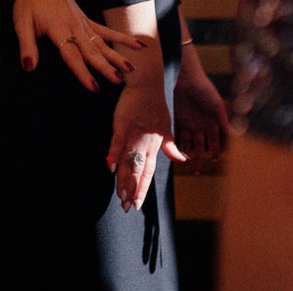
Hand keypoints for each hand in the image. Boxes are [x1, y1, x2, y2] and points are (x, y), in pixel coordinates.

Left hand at [10, 0, 142, 92]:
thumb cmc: (29, 2)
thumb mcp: (21, 22)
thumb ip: (27, 45)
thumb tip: (29, 67)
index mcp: (58, 28)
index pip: (72, 55)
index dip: (82, 72)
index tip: (94, 87)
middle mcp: (74, 26)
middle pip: (92, 50)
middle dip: (105, 66)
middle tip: (118, 81)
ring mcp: (83, 23)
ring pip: (103, 42)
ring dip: (117, 55)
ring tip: (132, 69)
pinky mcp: (87, 20)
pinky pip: (107, 31)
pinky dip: (122, 38)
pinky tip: (139, 46)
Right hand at [107, 82, 185, 211]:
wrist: (147, 85)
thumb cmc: (156, 106)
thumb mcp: (166, 128)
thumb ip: (170, 146)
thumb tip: (182, 159)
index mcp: (153, 146)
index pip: (147, 173)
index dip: (142, 188)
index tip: (137, 204)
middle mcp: (143, 144)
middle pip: (136, 171)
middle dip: (131, 190)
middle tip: (126, 207)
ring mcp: (133, 135)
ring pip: (128, 161)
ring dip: (124, 179)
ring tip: (120, 195)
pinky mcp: (123, 124)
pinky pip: (118, 141)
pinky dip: (115, 154)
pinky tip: (110, 167)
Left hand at [173, 63, 229, 162]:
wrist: (185, 77)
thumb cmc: (204, 89)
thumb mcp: (217, 105)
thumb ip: (224, 122)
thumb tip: (234, 136)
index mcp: (211, 121)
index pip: (214, 140)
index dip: (215, 150)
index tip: (215, 161)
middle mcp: (199, 124)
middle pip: (200, 145)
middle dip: (199, 158)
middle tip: (197, 171)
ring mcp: (187, 122)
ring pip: (187, 143)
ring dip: (187, 154)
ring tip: (186, 166)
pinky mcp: (176, 119)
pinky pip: (176, 134)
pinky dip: (176, 144)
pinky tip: (175, 153)